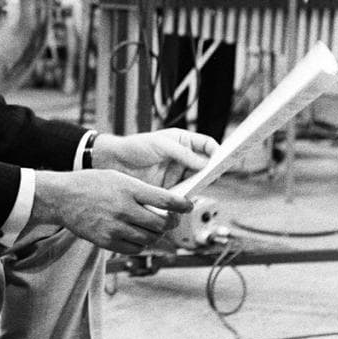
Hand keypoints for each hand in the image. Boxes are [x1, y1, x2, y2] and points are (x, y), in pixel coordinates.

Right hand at [31, 167, 194, 256]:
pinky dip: (140, 244)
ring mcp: (115, 227)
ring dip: (156, 234)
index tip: (188, 206)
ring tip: (152, 227)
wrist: (62, 198)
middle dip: (170, 223)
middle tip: (170, 220)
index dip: (181, 205)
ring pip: (149, 238)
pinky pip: (134, 249)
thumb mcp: (118, 177)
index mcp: (128, 189)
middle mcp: (124, 209)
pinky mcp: (107, 242)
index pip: (165, 199)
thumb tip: (164, 202)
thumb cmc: (90, 184)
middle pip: (160, 223)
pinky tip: (137, 235)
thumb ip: (140, 190)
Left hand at [92, 128, 217, 188]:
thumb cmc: (135, 147)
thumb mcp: (160, 145)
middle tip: (218, 175)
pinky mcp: (170, 189)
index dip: (217, 151)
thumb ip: (183, 154)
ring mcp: (177, 174)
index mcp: (184, 141)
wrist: (114, 163)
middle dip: (214, 170)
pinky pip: (184, 193)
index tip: (222, 158)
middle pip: (206, 165)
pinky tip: (188, 197)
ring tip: (203, 186)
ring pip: (198, 181)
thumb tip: (204, 163)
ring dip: (202, 184)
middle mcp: (184, 158)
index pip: (207, 145)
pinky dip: (188, 196)